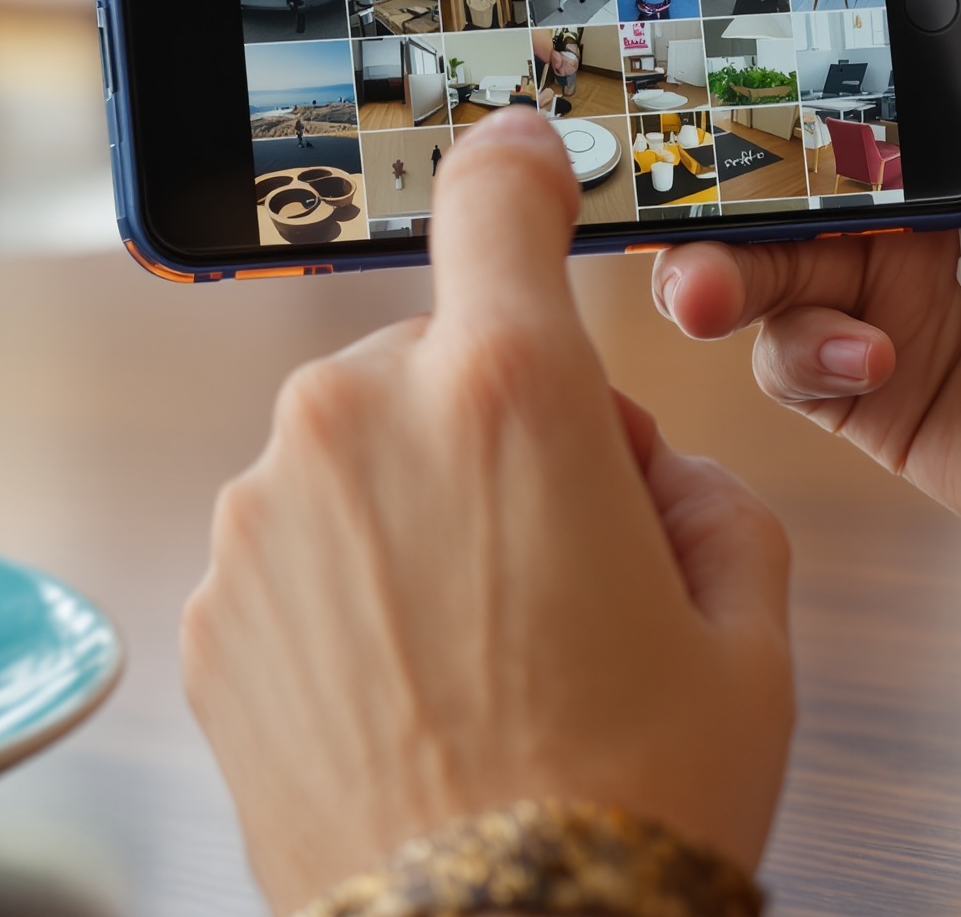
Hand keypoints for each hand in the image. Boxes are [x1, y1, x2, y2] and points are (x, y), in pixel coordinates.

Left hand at [183, 108, 793, 911]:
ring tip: (483, 656)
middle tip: (563, 557)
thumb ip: (703, 491)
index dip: (516, 169)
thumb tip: (639, 465)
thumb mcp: (746, 629)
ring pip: (354, 459)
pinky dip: (342, 594)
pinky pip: (292, 551)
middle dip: (494, 425)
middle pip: (433, 361)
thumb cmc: (632, 798)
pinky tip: (407, 691)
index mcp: (509, 391)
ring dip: (411, 514)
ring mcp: (265, 515)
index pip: (496, 200)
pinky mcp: (214, 607)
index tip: (519, 163)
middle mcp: (359, 421)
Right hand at [653, 0, 960, 595]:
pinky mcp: (871, 379)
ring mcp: (889, 274)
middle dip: (697, 117)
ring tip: (713, 287)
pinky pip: (780, 350)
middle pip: (766, 109)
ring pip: (745, 237)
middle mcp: (919, 166)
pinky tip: (868, 361)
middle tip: (636, 108)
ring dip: (717, 261)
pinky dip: (802, 352)